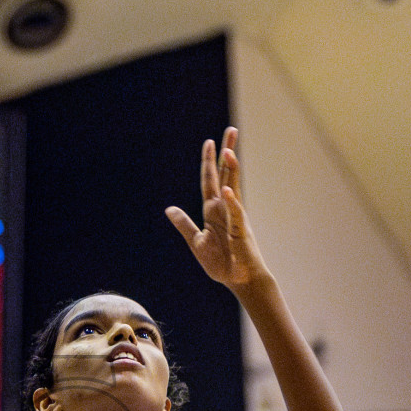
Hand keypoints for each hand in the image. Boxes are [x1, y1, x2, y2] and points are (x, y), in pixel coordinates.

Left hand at [166, 127, 266, 290]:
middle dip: (227, 153)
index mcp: (213, 210)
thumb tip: (169, 209)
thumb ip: (184, 225)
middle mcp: (225, 209)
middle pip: (227, 175)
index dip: (209, 162)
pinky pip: (236, 214)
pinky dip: (232, 203)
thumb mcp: (196, 242)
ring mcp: (235, 217)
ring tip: (228, 151)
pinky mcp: (241, 231)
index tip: (210, 141)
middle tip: (231, 131)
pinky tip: (227, 191)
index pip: (211, 180)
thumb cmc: (221, 262)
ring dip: (231, 170)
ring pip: (233, 188)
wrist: (239, 279)